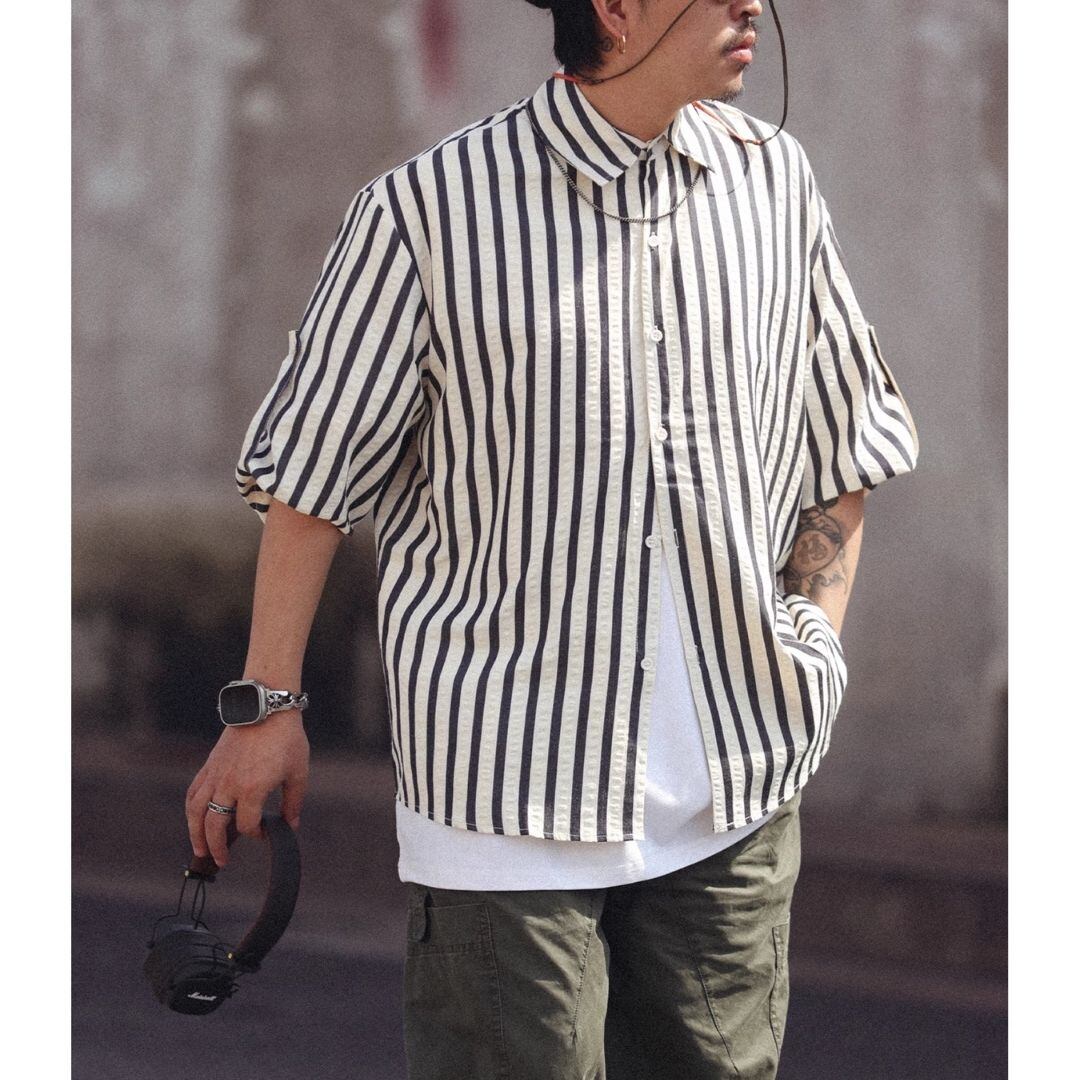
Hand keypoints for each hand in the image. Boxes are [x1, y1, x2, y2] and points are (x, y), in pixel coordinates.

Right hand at [184, 712, 308, 867]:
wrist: (266, 708)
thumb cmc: (286, 738)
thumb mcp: (298, 772)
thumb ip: (293, 802)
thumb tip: (291, 825)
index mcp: (252, 789)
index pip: (247, 825)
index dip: (256, 834)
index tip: (265, 833)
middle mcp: (229, 785)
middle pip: (215, 825)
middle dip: (218, 847)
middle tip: (222, 862)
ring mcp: (216, 774)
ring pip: (196, 811)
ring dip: (196, 834)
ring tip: (201, 849)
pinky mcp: (210, 765)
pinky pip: (194, 791)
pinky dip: (192, 809)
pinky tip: (196, 818)